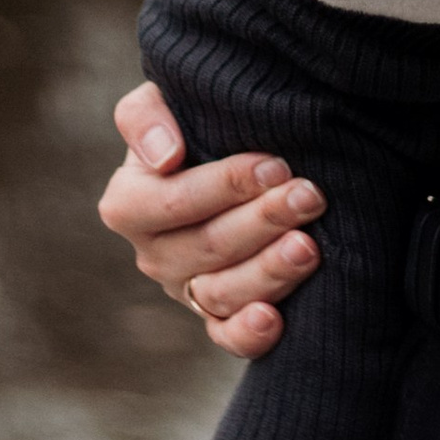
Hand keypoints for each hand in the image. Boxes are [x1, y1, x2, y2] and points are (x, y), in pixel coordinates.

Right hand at [97, 82, 323, 354]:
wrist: (237, 152)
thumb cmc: (196, 121)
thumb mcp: (163, 101)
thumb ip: (146, 117)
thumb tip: (165, 156)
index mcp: (129, 204)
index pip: (172, 201)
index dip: (224, 186)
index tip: (274, 165)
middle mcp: (153, 254)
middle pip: (207, 247)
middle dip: (263, 220)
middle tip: (309, 196)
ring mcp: (186, 290)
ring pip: (223, 293)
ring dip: (269, 271)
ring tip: (310, 246)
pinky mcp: (218, 317)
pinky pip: (227, 337)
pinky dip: (248, 335)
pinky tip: (274, 320)